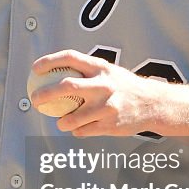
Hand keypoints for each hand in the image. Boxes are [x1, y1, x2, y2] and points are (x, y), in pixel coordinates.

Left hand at [30, 49, 170, 137]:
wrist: (153, 105)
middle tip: (35, 99)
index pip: (70, 58)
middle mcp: (103, 85)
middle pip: (66, 87)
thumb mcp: (109, 72)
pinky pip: (83, 131)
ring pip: (72, 117)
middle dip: (45, 94)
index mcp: (101, 68)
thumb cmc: (125, 87)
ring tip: (60, 121)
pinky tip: (77, 129)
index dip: (49, 61)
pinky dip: (77, 130)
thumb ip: (87, 71)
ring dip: (61, 121)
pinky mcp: (109, 125)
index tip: (34, 69)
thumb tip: (54, 73)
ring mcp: (106, 106)